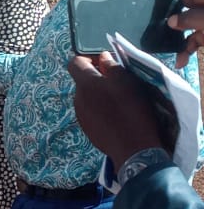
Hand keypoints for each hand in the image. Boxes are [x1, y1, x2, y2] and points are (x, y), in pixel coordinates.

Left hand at [68, 53, 163, 171]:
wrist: (134, 150)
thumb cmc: (132, 110)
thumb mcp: (128, 82)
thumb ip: (112, 66)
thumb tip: (103, 58)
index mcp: (85, 84)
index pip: (75, 63)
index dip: (88, 58)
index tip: (106, 63)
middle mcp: (78, 99)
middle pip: (83, 81)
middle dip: (98, 78)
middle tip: (119, 83)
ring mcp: (81, 116)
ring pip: (88, 98)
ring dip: (100, 95)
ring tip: (120, 101)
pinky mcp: (88, 130)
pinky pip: (91, 113)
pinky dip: (101, 110)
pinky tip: (117, 117)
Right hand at [142, 0, 203, 66]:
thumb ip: (189, 18)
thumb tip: (171, 22)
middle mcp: (202, 4)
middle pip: (179, 4)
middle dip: (163, 13)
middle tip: (146, 20)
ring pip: (184, 25)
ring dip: (174, 38)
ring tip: (160, 46)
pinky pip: (193, 39)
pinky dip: (186, 50)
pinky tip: (180, 62)